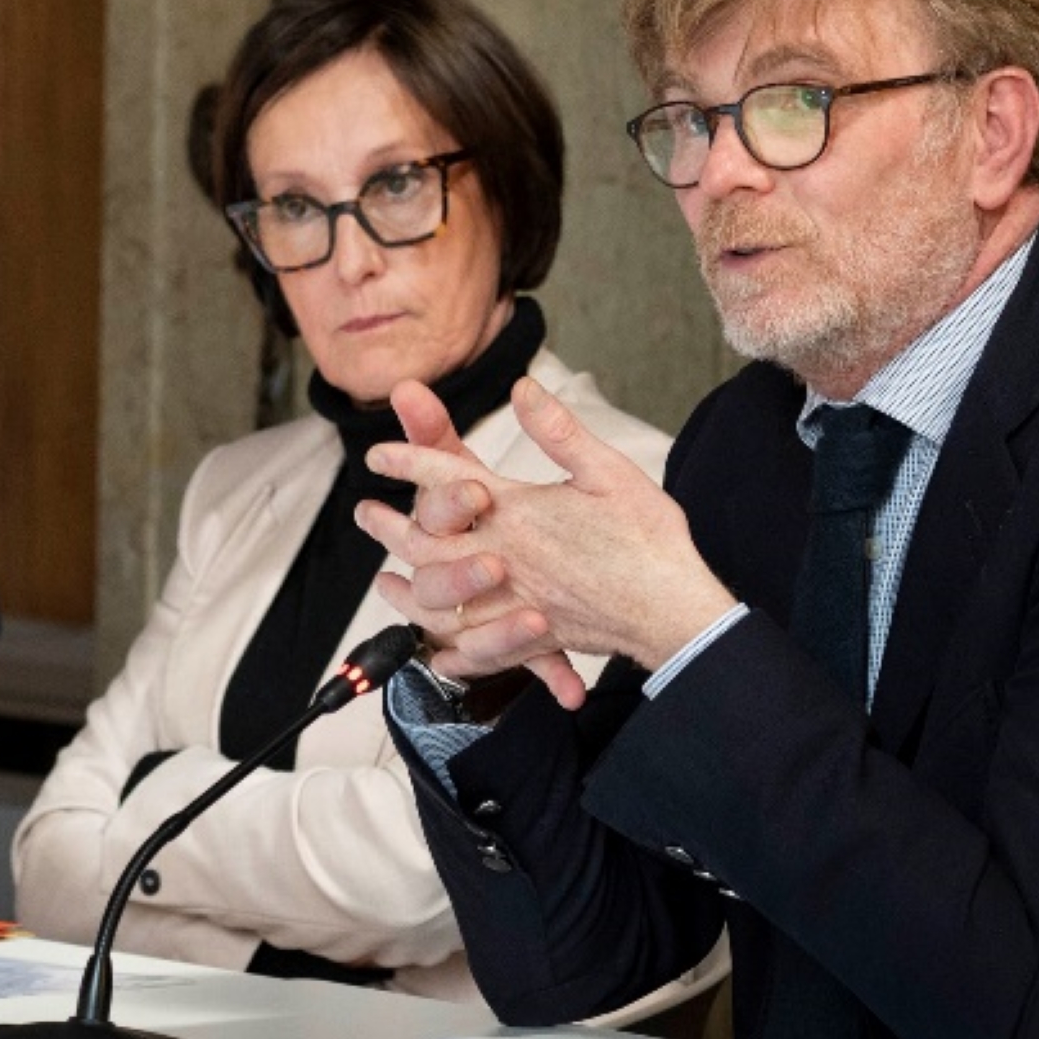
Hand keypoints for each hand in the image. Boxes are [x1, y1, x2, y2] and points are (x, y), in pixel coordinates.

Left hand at [356, 377, 737, 700]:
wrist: (672, 608)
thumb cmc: (648, 538)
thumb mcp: (607, 472)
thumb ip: (559, 432)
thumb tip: (523, 390)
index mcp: (518, 512)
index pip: (447, 479)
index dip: (407, 462)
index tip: (377, 455)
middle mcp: (505, 558)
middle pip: (427, 542)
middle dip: (391, 526)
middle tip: (365, 514)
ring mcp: (514, 603)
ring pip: (440, 600)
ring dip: (406, 588)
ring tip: (385, 582)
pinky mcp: (534, 638)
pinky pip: (476, 648)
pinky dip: (449, 647)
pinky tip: (437, 647)